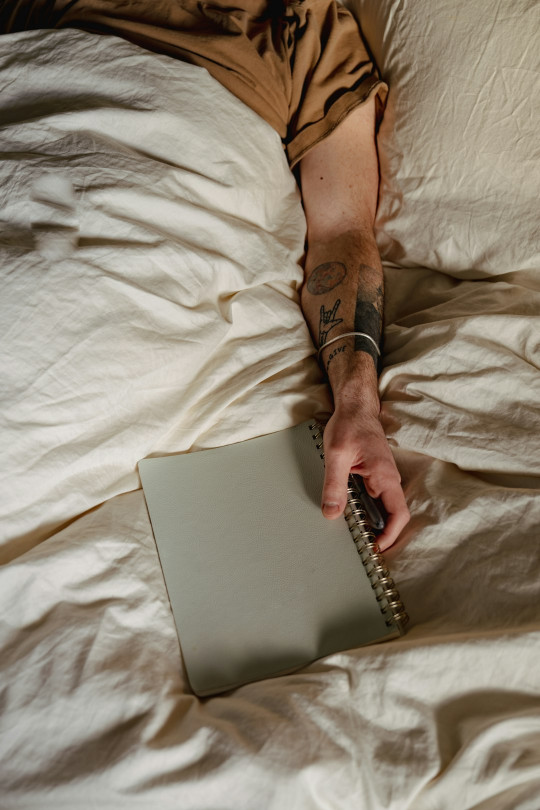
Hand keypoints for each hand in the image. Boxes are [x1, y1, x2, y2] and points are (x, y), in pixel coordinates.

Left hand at [320, 405, 409, 550]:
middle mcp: (389, 479)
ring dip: (375, 523)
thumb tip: (331, 513)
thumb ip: (335, 485)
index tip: (376, 547)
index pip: (398, 514)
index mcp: (384, 476)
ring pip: (385, 508)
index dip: (390, 535)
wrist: (355, 407)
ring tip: (357, 536)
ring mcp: (384, 477)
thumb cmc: (349, 425)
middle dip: (382, 534)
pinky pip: (377, 498)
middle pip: (393, 515)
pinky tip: (354, 515)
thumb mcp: (336, 456)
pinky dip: (369, 511)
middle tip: (363, 546)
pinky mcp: (375, 474)